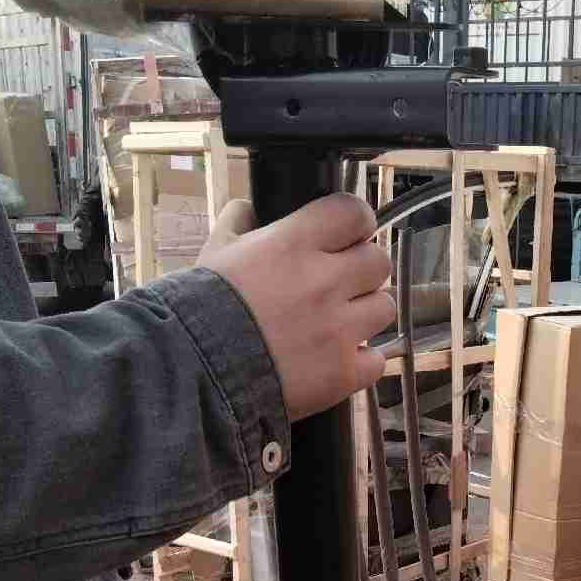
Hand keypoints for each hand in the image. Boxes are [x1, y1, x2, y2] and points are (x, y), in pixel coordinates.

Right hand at [199, 194, 394, 420]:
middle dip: (362, 270)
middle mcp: (325, 282)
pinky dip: (362, 361)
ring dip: (365, 314)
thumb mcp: (214, 252)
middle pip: (378, 260)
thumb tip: (248, 208)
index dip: (356, 223)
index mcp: (295, 244)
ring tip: (337, 324)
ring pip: (384, 308)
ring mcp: (339, 330)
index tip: (349, 235)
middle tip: (340, 285)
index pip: (355, 212)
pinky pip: (377, 359)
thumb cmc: (200, 311)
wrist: (196, 372)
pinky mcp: (343, 372)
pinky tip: (338, 359)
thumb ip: (237, 223)